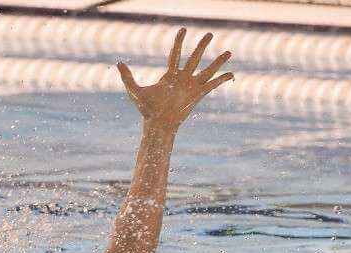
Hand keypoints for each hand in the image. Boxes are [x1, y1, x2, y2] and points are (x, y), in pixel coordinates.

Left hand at [117, 29, 232, 130]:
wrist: (158, 124)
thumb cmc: (146, 109)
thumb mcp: (135, 91)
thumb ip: (127, 77)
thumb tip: (118, 63)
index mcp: (169, 75)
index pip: (176, 54)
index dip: (179, 41)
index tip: (184, 30)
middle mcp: (182, 78)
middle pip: (195, 57)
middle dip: (202, 45)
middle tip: (210, 34)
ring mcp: (192, 86)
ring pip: (208, 69)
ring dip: (218, 61)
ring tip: (229, 51)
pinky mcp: (198, 95)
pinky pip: (213, 84)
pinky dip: (223, 79)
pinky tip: (232, 74)